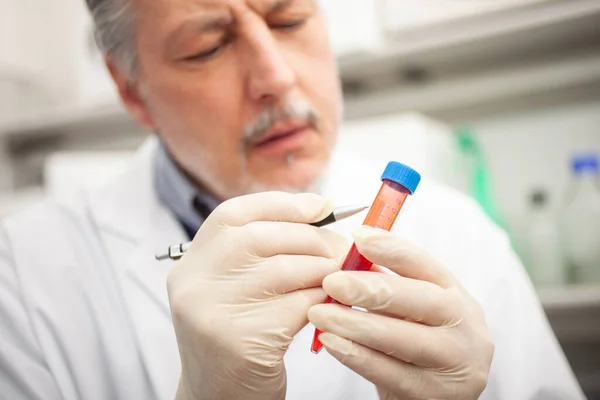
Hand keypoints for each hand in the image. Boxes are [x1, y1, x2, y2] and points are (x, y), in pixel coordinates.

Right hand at [167, 192, 348, 399]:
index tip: (322, 206)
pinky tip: (330, 305)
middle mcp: (194, 281)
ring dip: (324, 270)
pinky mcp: (239, 340)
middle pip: (263, 237)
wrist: (219, 398)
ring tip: (340, 277)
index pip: (235, 214)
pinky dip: (323, 301)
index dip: (283, 205)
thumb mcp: (236, 286)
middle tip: (342, 249)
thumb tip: (321, 211)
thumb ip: (264, 251)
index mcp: (193, 261)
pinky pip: (298, 305)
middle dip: (313, 238)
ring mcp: (211, 310)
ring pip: (286, 269)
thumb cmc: (240, 334)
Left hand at [308, 225, 493, 399]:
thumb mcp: (410, 313)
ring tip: (320, 313)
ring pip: (403, 339)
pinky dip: (357, 356)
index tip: (359, 236)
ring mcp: (455, 365)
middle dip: (371, 288)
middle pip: (422, 301)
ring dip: (356, 323)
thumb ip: (386, 286)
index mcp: (457, 297)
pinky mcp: (435, 396)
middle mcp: (466, 328)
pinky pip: (390, 374)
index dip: (394, 248)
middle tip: (332, 281)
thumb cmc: (413, 347)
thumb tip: (344, 254)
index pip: (428, 265)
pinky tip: (331, 342)